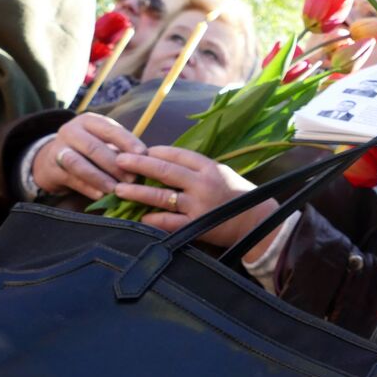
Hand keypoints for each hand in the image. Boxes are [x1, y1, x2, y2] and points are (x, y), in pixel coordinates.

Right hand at [33, 114, 146, 198]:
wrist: (53, 160)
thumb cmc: (90, 152)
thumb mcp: (104, 143)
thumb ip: (122, 149)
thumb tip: (148, 162)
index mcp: (89, 121)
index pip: (110, 129)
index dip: (127, 141)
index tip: (144, 154)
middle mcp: (72, 131)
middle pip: (94, 147)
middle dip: (115, 164)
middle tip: (133, 179)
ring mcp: (59, 149)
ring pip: (79, 163)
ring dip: (100, 177)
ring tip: (117, 189)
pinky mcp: (52, 168)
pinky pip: (72, 179)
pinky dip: (88, 188)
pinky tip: (101, 196)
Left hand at [113, 147, 280, 258]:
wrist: (257, 222)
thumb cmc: (238, 195)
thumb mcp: (221, 173)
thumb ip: (197, 167)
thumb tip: (165, 161)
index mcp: (209, 167)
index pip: (177, 154)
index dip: (155, 152)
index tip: (139, 150)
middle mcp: (202, 184)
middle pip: (164, 171)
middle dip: (138, 164)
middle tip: (119, 160)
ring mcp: (197, 206)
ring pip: (160, 196)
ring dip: (137, 192)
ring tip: (118, 189)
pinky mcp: (196, 226)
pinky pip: (168, 222)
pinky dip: (152, 219)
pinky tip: (139, 217)